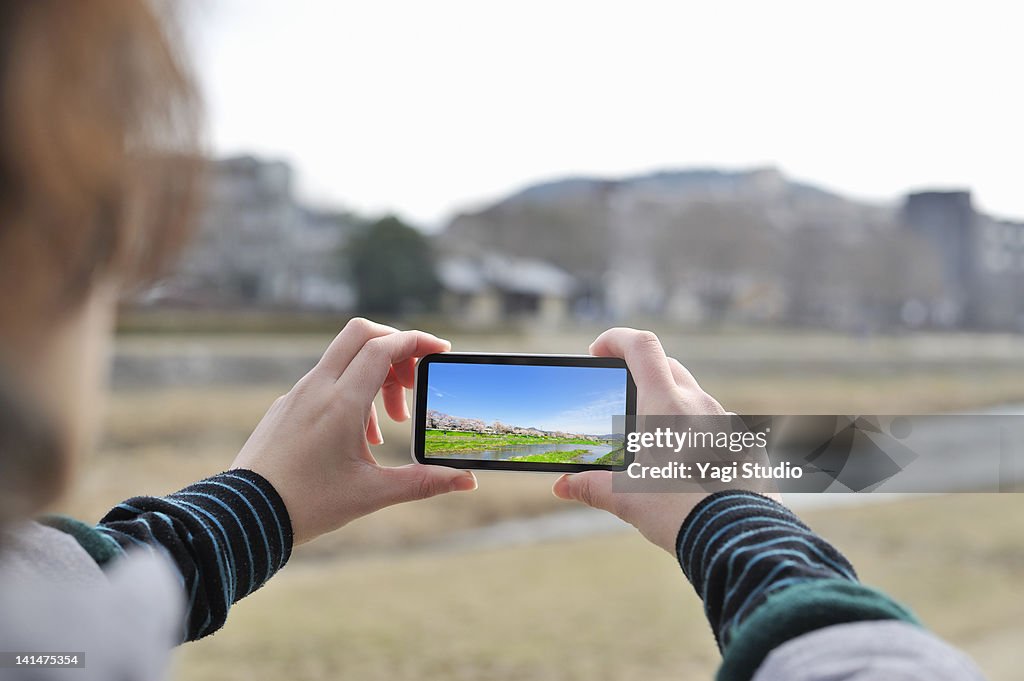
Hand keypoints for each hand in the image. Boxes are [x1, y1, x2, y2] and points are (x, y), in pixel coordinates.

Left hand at [231, 318, 476, 545]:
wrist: (243, 516)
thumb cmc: (307, 505)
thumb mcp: (372, 494)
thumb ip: (423, 483)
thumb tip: (468, 483)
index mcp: (340, 403)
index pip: (383, 347)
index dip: (417, 342)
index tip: (440, 352)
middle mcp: (317, 388)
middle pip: (361, 334)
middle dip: (395, 348)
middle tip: (412, 384)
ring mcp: (297, 394)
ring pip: (343, 359)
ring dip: (375, 377)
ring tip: (390, 425)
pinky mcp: (285, 406)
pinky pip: (324, 381)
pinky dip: (351, 392)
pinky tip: (358, 436)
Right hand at [552, 327, 778, 553]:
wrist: (737, 538)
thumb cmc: (678, 513)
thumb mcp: (626, 498)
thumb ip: (591, 485)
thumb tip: (563, 486)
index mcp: (666, 405)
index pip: (642, 347)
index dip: (617, 338)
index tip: (598, 351)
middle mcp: (699, 404)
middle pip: (667, 366)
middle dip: (641, 371)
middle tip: (622, 393)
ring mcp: (727, 423)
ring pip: (694, 398)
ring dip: (671, 406)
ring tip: (654, 440)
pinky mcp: (745, 445)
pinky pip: (717, 426)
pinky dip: (697, 433)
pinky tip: (688, 464)